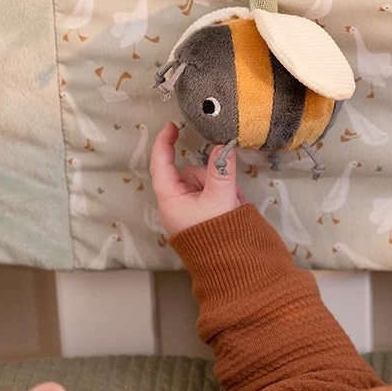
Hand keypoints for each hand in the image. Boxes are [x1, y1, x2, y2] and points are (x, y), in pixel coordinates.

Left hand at [149, 122, 246, 237]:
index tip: (172, 126)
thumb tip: (223, 146)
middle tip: (225, 187)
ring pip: (202, 184)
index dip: (164, 142)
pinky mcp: (197, 217)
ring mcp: (186, 211)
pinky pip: (209, 195)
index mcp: (170, 200)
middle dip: (209, 175)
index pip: (161, 164)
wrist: (228, 265)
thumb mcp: (220, 198)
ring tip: (230, 203)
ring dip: (219, 187)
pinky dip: (222, 197)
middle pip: (188, 174)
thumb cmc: (216, 237)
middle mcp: (174, 204)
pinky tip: (230, 207)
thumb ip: (222, 169)